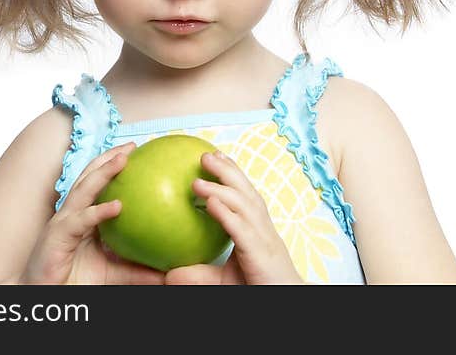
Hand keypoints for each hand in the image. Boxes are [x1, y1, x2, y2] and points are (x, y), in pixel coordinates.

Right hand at [19, 143, 164, 284]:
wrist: (45, 297)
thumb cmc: (75, 281)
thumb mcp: (114, 274)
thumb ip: (138, 270)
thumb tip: (169, 273)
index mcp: (84, 216)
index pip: (99, 184)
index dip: (113, 166)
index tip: (138, 153)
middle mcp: (73, 213)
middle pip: (90, 176)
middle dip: (109, 157)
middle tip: (132, 146)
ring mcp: (64, 222)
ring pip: (84, 189)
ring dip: (103, 171)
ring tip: (123, 159)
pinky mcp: (58, 236)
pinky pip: (80, 220)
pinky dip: (98, 211)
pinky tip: (117, 206)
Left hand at [164, 150, 303, 284]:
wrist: (287, 300)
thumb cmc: (260, 288)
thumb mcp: (224, 281)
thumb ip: (199, 274)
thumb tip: (168, 275)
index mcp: (258, 230)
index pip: (245, 195)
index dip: (233, 174)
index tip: (216, 156)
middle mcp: (263, 229)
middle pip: (246, 192)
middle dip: (227, 170)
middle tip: (205, 154)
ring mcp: (264, 240)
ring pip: (243, 206)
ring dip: (221, 189)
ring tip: (199, 178)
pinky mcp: (261, 255)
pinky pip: (242, 231)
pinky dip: (227, 215)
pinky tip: (211, 204)